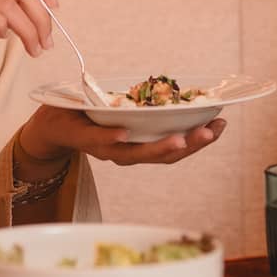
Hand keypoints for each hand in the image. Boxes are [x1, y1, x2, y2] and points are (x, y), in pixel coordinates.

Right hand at [19, 105, 227, 168]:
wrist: (58, 128)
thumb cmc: (64, 122)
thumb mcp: (72, 127)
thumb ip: (95, 135)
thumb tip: (123, 136)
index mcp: (109, 150)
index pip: (136, 153)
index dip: (157, 148)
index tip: (178, 140)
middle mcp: (126, 153)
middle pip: (161, 155)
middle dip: (187, 143)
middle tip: (208, 131)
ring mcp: (135, 148)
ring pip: (170, 152)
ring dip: (195, 141)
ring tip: (219, 128)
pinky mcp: (142, 140)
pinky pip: (169, 142)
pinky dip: (190, 134)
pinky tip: (209, 124)